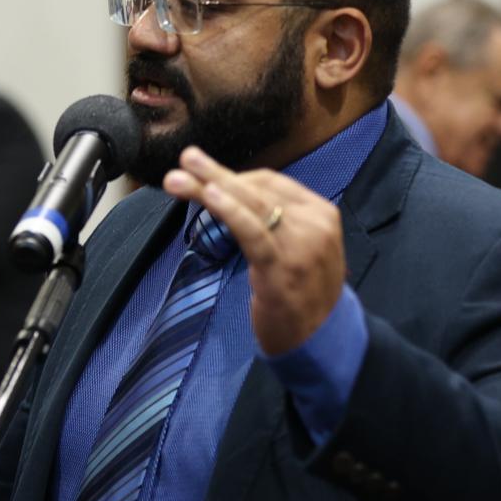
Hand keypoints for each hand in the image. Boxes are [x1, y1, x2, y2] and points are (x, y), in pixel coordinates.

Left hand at [163, 146, 344, 355]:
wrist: (322, 341)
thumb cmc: (304, 294)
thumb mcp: (301, 248)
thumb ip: (279, 222)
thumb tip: (236, 196)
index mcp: (321, 213)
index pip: (272, 183)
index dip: (234, 177)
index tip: (205, 177)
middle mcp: (315, 223)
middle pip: (258, 189)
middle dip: (216, 173)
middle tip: (186, 158)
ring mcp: (301, 245)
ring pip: (251, 205)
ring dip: (210, 187)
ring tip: (178, 177)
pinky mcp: (283, 268)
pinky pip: (253, 232)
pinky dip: (230, 212)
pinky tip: (208, 197)